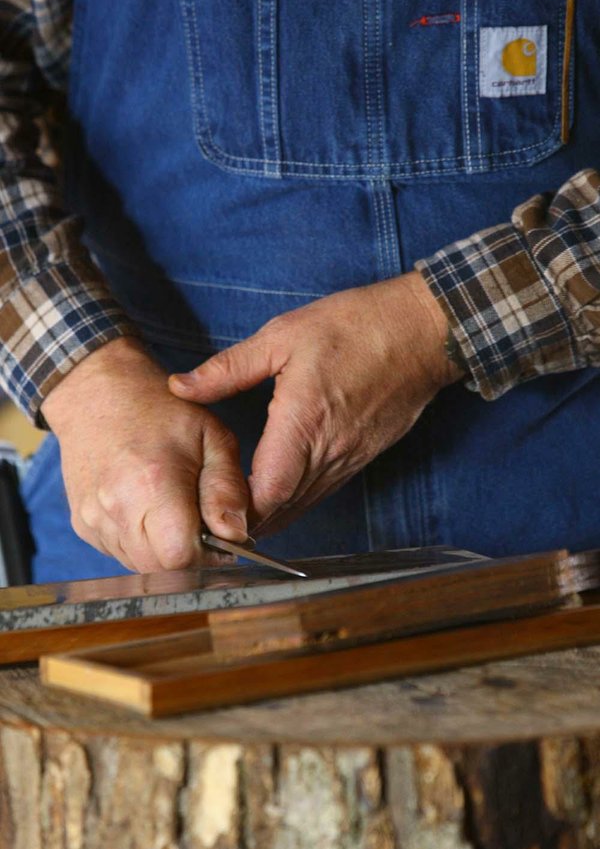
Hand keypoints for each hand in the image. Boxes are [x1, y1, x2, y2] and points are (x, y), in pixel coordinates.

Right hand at [42, 337, 248, 572]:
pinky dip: (141, 542)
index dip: (208, 555)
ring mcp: (94, 520)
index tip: (218, 534)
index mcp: (152, 485)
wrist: (97, 393)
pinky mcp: (83, 526)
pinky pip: (122, 554)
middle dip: (188, 554)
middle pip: (162, 570)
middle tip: (198, 518)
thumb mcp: (212, 437)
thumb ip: (227, 488)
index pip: (181, 558)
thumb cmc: (159, 410)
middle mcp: (115, 508)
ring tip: (172, 507)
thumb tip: (236, 533)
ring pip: (141, 566)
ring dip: (164, 549)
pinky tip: (148, 508)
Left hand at [169, 272, 460, 535]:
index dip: (238, 512)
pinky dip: (295, 499)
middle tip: (209, 519)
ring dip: (270, 514)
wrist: (421, 333)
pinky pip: (323, 491)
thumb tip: (181, 386)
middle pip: (282, 509)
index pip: (268, 492)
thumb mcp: (282, 336)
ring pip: (303, 505)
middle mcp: (329, 451)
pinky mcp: (362, 458)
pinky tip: (274, 492)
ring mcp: (349, 459)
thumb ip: (228, 368)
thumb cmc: (355, 327)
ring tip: (233, 513)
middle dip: (245, 521)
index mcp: (303, 422)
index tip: (207, 511)